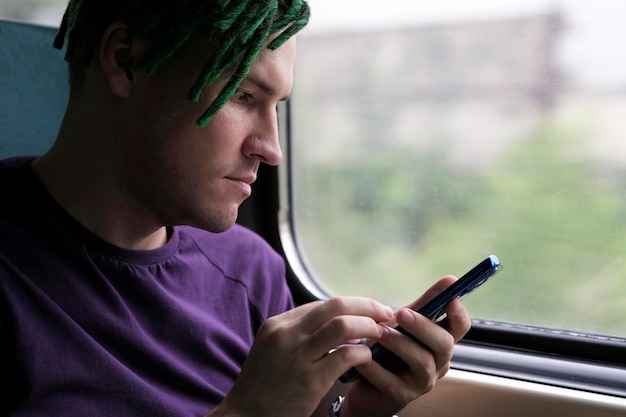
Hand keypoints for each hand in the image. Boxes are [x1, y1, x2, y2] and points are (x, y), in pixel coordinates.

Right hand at [207, 297, 393, 416]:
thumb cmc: (263, 386)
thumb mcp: (272, 349)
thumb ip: (298, 334)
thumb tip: (336, 322)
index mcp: (278, 325)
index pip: (322, 304)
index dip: (351, 305)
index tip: (370, 311)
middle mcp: (286, 335)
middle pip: (336, 305)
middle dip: (367, 306)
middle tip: (386, 313)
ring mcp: (297, 356)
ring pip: (343, 325)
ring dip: (369, 326)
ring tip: (381, 334)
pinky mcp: (310, 380)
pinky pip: (346, 356)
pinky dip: (363, 352)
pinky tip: (367, 357)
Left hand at [341, 276, 471, 416]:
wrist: (363, 382)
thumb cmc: (387, 348)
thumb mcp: (403, 323)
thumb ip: (424, 304)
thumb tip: (450, 280)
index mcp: (440, 341)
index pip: (461, 327)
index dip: (459, 313)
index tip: (450, 299)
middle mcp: (438, 362)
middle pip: (445, 344)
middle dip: (424, 327)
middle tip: (402, 313)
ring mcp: (423, 382)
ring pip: (422, 361)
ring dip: (399, 343)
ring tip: (378, 332)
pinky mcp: (402, 397)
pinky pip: (393, 382)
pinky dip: (377, 368)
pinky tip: (363, 358)